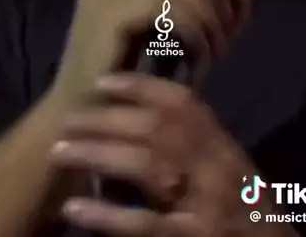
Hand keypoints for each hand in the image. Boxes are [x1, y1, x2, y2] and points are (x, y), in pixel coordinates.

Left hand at [51, 74, 290, 236]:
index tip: (102, 82)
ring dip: (98, 154)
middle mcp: (216, 166)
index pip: (182, 103)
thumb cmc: (245, 211)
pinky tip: (73, 209)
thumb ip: (193, 146)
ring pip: (148, 166)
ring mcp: (206, 203)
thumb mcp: (226, 170)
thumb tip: (136, 121)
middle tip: (67, 118)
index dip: (140, 87)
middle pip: (157, 129)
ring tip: (60, 151)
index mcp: (222, 145)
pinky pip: (143, 224)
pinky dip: (105, 216)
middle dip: (107, 119)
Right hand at [52, 0, 256, 108]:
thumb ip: (225, 3)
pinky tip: (196, 57)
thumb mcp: (195, 33)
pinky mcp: (106, 12)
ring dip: (207, 12)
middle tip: (226, 29)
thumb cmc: (139, 74)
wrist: (88, 117)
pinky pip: (164, 4)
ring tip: (214, 48)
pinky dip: (191, 29)